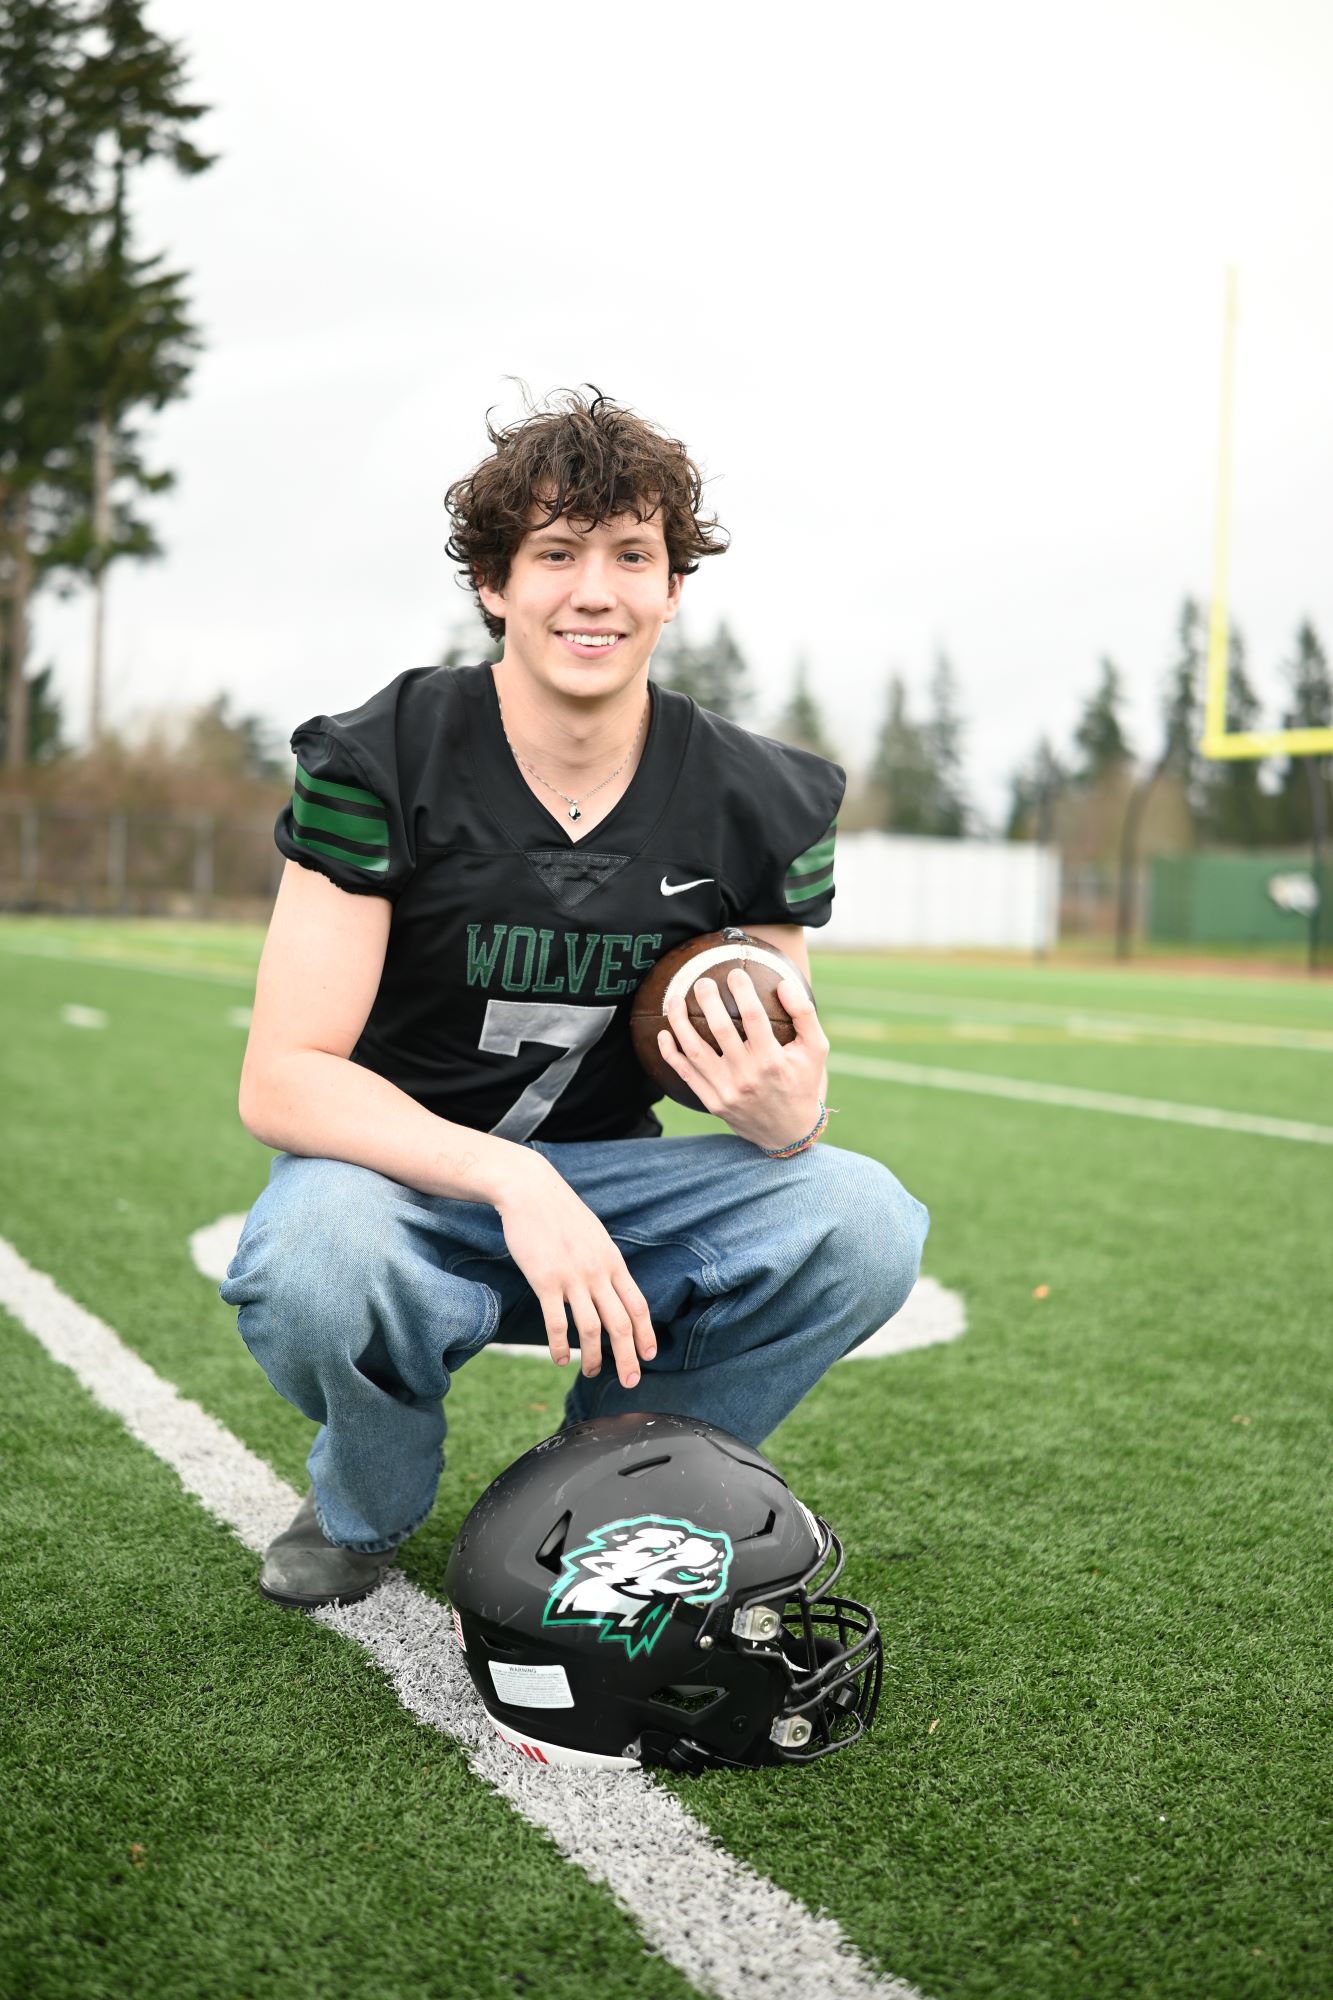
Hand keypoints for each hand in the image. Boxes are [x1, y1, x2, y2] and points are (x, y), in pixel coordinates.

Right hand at [493, 1152, 656, 1388]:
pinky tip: (560, 1359)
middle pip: (620, 1324)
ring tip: (591, 1372)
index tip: (649, 1355)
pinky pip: (557, 1323)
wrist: (531, 1191)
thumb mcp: (594, 1236)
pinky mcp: (546, 1281)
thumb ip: (605, 1262)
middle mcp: (598, 1272)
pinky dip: (560, 1346)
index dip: (646, 1334)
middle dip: (628, 1357)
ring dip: (593, 1357)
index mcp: (613, 1261)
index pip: (638, 1305)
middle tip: (631, 1381)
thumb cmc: (560, 1213)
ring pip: (591, 1329)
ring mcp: (572, 1278)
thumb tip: (612, 1286)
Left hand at [658, 970, 828, 1151]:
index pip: (754, 1016)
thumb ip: (804, 1014)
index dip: (742, 990)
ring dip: (679, 1022)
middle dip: (707, 1000)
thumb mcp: (816, 1049)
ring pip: (695, 1051)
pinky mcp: (712, 1102)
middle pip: (720, 1030)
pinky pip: (686, 1074)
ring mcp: (726, 1091)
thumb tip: (783, 983)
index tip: (733, 973)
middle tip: (701, 982)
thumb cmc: (803, 1082)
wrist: (789, 1132)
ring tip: (673, 1000)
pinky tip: (663, 1034)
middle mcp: (747, 1076)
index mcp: (772, 1061)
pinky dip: (671, 1053)